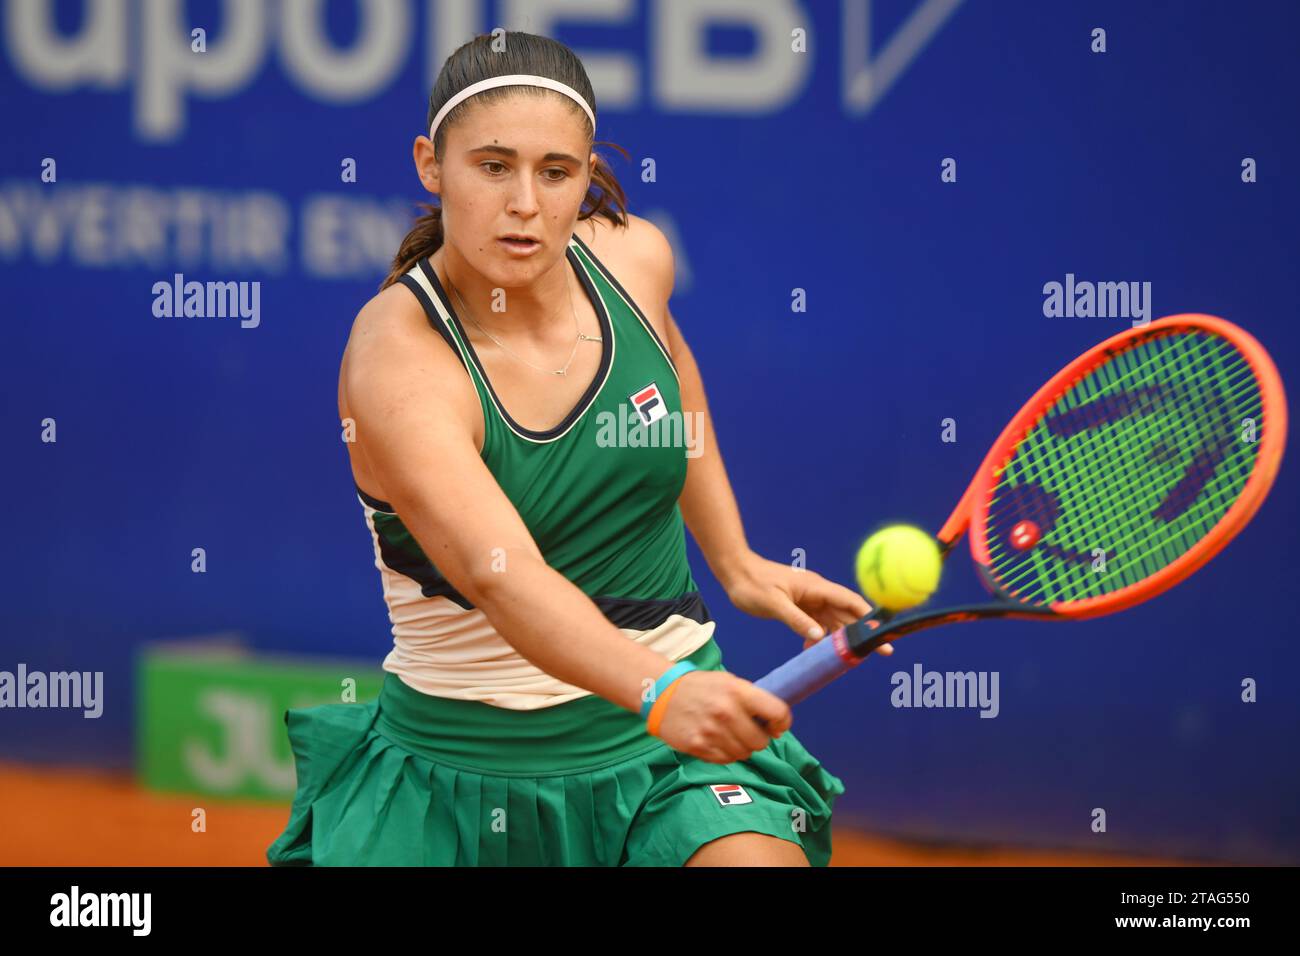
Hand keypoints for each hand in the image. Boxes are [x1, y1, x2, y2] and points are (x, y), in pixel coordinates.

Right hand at [652, 670, 791, 763]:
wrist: (661, 693)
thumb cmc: (701, 687)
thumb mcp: (729, 682)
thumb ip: (752, 700)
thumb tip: (775, 724)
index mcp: (738, 691)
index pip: (777, 713)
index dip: (782, 723)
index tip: (776, 726)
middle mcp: (727, 712)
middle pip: (761, 742)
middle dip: (758, 738)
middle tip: (747, 731)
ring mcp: (712, 732)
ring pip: (744, 754)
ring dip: (741, 747)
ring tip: (728, 734)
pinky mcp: (699, 747)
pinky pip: (726, 760)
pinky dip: (725, 753)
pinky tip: (716, 740)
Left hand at [721, 550, 894, 655]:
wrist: (735, 572)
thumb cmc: (753, 584)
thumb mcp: (773, 604)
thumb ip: (796, 620)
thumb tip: (819, 637)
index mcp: (816, 587)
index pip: (849, 602)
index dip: (868, 618)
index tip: (882, 633)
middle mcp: (817, 593)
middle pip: (847, 614)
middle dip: (862, 633)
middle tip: (881, 652)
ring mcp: (809, 600)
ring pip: (833, 621)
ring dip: (839, 639)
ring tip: (847, 659)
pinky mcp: (799, 607)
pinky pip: (816, 624)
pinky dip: (818, 638)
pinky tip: (811, 650)